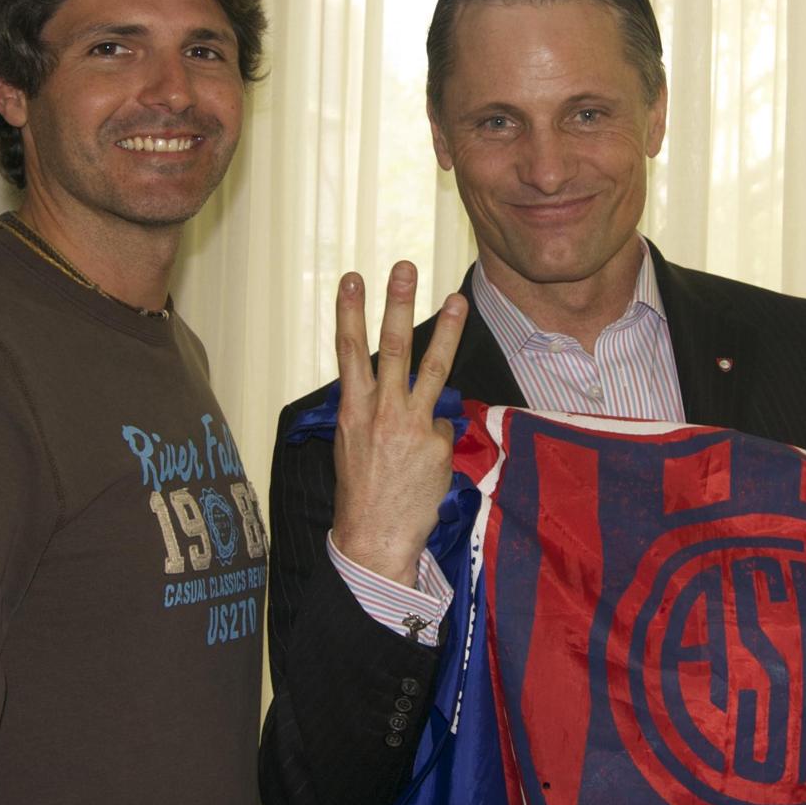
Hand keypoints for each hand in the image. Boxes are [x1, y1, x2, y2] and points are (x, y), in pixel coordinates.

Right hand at [328, 261, 468, 587]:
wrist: (374, 537)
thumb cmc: (361, 489)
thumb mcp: (350, 441)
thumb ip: (369, 408)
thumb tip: (392, 387)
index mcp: (352, 410)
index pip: (348, 351)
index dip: (349, 311)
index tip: (352, 277)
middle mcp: (382, 412)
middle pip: (392, 347)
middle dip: (397, 303)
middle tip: (404, 267)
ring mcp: (412, 426)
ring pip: (434, 368)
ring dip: (447, 330)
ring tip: (457, 300)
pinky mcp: (438, 443)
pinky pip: (441, 426)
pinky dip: (434, 438)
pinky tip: (424, 463)